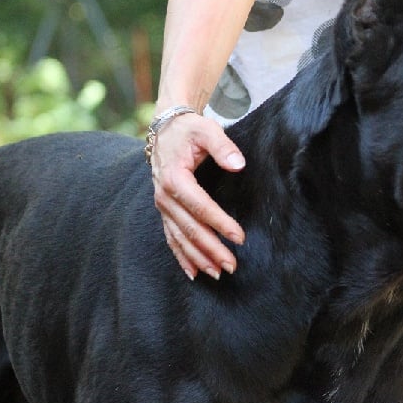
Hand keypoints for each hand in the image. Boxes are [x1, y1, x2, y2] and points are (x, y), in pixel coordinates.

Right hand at [150, 113, 245, 279]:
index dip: (219, 224)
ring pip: (180, 238)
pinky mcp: (165, 210)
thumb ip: (223, 146)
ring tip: (217, 273)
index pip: (200, 207)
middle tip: (231, 265)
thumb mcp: (206, 130)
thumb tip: (238, 164)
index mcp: (175, 178)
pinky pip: (171, 238)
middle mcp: (165, 196)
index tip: (239, 237)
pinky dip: (181, 256)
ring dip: (198, 258)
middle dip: (211, 249)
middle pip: (190, 228)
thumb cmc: (189, 130)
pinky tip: (193, 272)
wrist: (166, 128)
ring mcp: (163, 206)